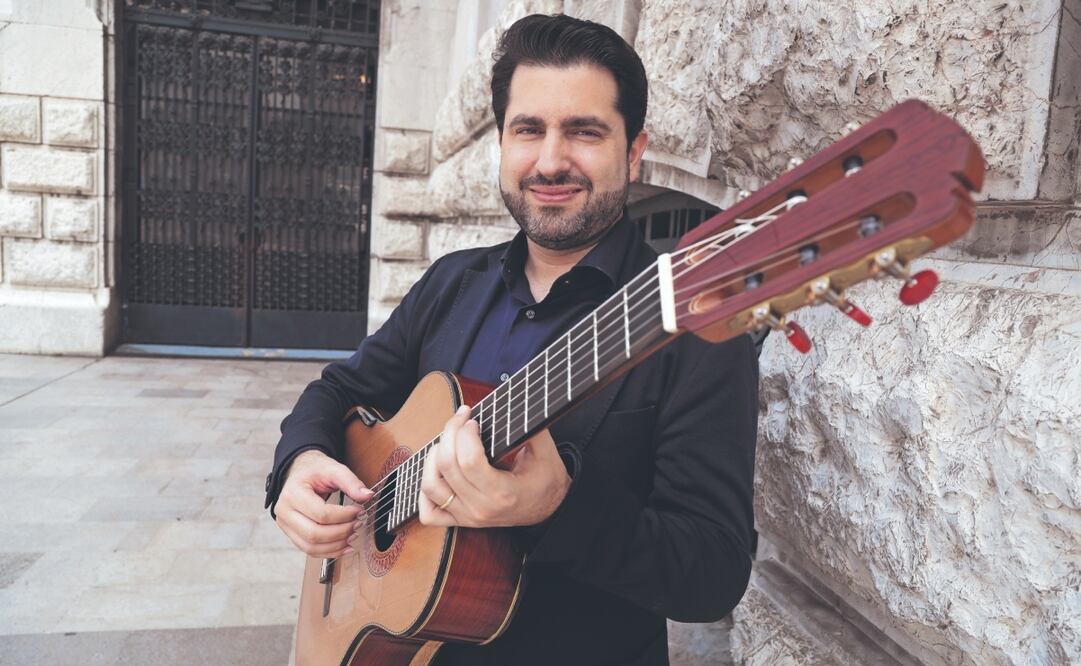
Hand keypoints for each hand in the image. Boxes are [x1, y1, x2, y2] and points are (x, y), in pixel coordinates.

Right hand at [274, 449, 373, 557]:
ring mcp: (285, 525)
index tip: (359, 511)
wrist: (300, 473)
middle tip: (358, 524)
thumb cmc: (315, 471)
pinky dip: (329, 552)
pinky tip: (345, 546)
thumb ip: (351, 482)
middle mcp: (284, 511)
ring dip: (336, 545)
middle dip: (341, 532)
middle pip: (314, 533)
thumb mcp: (333, 469)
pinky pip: (310, 550)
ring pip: (311, 546)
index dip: (344, 516)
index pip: (321, 513)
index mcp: (292, 493)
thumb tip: (367, 496)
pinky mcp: (292, 534)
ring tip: (353, 535)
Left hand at [418, 405, 570, 527]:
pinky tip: (437, 471)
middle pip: (447, 466)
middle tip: (460, 418)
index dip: (465, 433)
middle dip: (450, 433)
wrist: (549, 510)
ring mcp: (467, 516)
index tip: (472, 418)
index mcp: (502, 492)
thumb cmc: (546, 480)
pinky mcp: (460, 520)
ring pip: (431, 485)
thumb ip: (532, 428)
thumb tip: (515, 403)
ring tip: (447, 441)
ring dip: (433, 457)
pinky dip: (424, 491)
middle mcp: (481, 507)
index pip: (469, 461)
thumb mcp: (546, 452)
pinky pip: (428, 512)